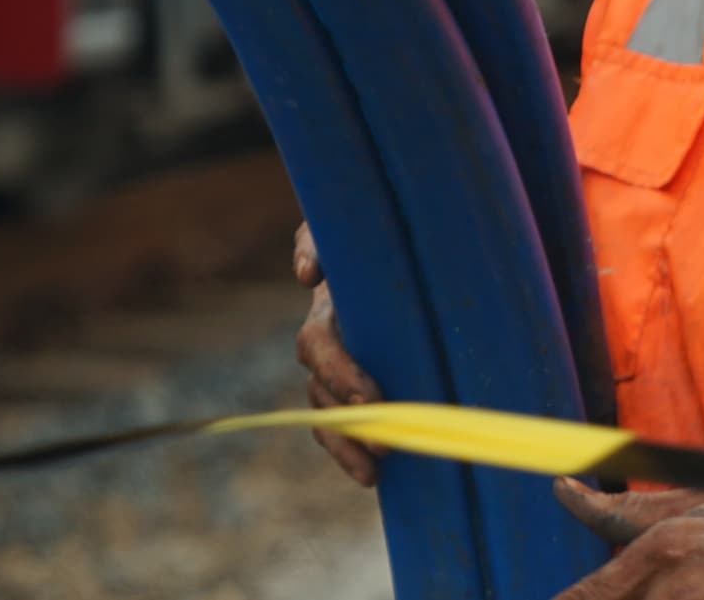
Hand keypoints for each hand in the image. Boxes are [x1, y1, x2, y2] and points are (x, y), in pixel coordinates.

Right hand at [292, 222, 384, 485]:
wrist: (397, 235)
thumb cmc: (371, 230)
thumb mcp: (344, 228)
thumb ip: (316, 240)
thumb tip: (305, 275)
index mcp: (328, 307)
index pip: (318, 347)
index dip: (338, 375)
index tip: (369, 399)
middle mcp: (329, 338)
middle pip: (321, 392)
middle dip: (348, 423)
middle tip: (384, 447)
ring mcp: (341, 361)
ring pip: (329, 413)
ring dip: (347, 446)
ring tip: (372, 474)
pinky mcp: (363, 380)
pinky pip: (350, 421)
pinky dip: (355, 448)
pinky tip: (376, 474)